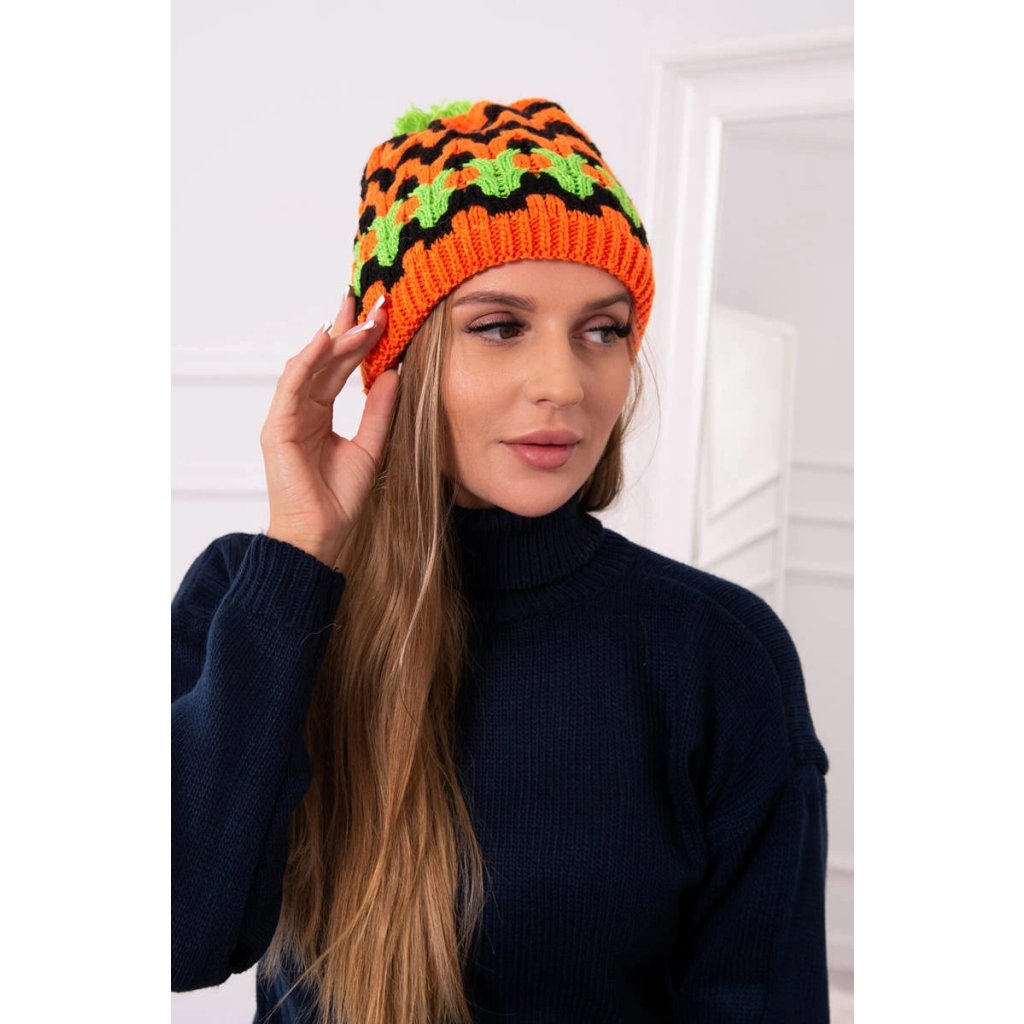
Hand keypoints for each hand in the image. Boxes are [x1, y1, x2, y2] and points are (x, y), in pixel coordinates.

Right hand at [260, 290, 397, 566]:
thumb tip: (396, 371)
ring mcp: (286, 416)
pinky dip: (307, 360)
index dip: (359, 342)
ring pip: (310, 366)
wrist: (321, 534)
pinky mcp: (277, 427)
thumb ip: (379, 409)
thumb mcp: (370, 445)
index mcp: (319, 414)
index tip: (382, 315)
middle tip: (373, 302)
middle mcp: (301, 409)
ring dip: (335, 340)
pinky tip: (325, 338)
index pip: (339, 368)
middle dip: (348, 330)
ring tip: (360, 319)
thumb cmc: (340, 498)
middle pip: (325, 360)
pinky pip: (292, 385)